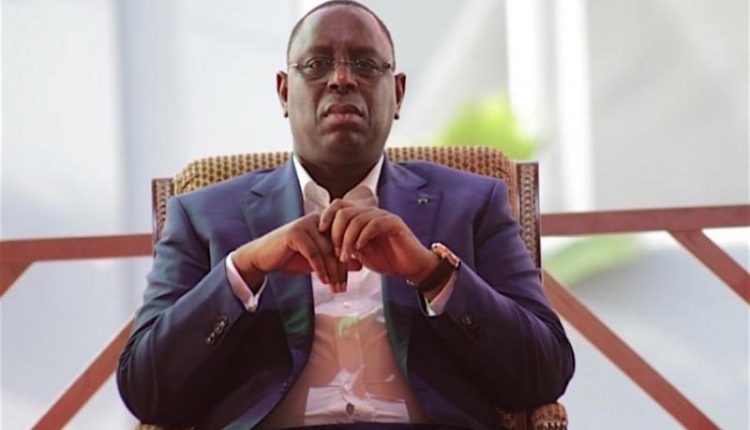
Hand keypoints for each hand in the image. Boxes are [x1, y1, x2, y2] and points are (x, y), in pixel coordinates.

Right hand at [232, 213, 360, 292]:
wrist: (263, 258)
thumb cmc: (290, 258)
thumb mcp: (318, 261)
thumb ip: (336, 260)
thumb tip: (360, 265)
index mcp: (324, 223)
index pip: (342, 243)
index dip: (346, 264)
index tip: (347, 284)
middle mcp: (317, 220)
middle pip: (336, 247)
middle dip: (340, 271)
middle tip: (342, 289)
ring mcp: (306, 224)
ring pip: (326, 251)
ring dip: (332, 272)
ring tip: (334, 289)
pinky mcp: (296, 233)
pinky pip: (314, 253)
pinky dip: (320, 269)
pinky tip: (323, 281)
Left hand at [318, 199, 438, 284]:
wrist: (410, 267)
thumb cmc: (386, 260)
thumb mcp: (359, 252)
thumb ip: (345, 243)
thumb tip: (325, 241)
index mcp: (362, 217)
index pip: (339, 205)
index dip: (327, 215)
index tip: (320, 231)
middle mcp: (372, 212)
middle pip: (345, 211)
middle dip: (336, 232)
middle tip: (336, 252)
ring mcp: (383, 216)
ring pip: (357, 219)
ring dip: (347, 240)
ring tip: (345, 257)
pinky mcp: (394, 223)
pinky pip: (373, 224)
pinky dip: (362, 237)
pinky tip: (359, 249)